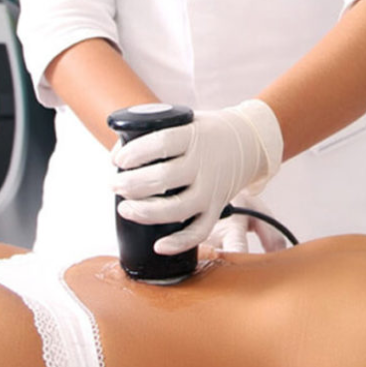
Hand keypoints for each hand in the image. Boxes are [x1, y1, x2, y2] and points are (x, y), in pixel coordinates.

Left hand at [110, 100, 282, 254]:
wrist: (251, 142)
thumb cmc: (209, 133)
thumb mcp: (185, 121)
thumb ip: (152, 133)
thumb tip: (117, 157)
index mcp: (194, 136)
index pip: (161, 144)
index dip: (135, 154)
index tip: (118, 160)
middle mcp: (204, 164)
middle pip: (165, 178)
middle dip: (132, 184)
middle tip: (115, 185)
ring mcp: (212, 189)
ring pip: (177, 209)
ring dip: (146, 212)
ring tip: (125, 208)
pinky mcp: (217, 208)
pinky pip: (199, 231)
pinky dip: (179, 242)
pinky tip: (158, 245)